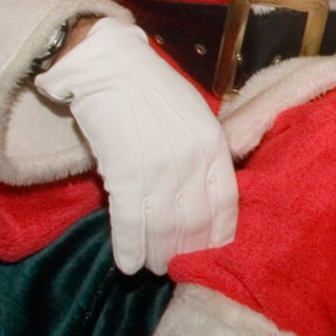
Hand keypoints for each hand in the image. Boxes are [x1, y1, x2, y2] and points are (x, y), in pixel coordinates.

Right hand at [33, 18, 237, 274]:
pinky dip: (130, 247)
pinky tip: (128, 265)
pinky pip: (130, 221)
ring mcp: (159, 168)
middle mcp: (192, 159)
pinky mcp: (125, 172)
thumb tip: (203, 194)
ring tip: (153, 268)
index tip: (212, 253)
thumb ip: (203, 153)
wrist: (109, 67)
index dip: (219, 234)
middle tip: (177, 267)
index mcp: (213, 143)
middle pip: (196, 221)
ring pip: (164, 227)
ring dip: (158, 254)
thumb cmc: (151, 90)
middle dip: (187, 250)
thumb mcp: (194, 116)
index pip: (226, 202)